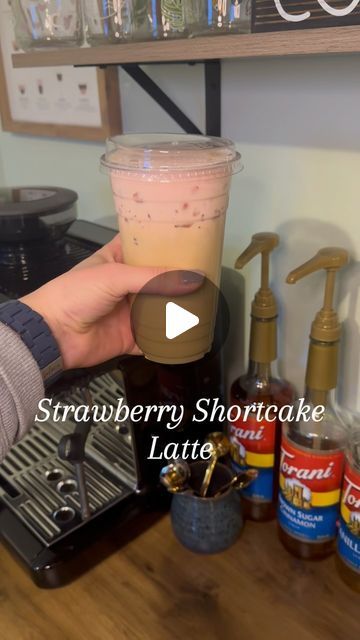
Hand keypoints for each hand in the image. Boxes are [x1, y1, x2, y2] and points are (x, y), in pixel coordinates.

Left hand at [21, 235, 201, 369]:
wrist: (53, 334)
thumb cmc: (73, 295)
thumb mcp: (114, 276)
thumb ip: (153, 277)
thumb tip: (191, 277)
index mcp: (116, 261)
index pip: (143, 247)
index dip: (164, 243)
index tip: (189, 239)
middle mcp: (125, 286)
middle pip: (158, 280)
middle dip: (178, 279)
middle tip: (205, 273)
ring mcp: (129, 313)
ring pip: (160, 310)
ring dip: (178, 309)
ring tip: (204, 301)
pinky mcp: (131, 338)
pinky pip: (155, 339)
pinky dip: (169, 339)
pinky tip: (188, 333)